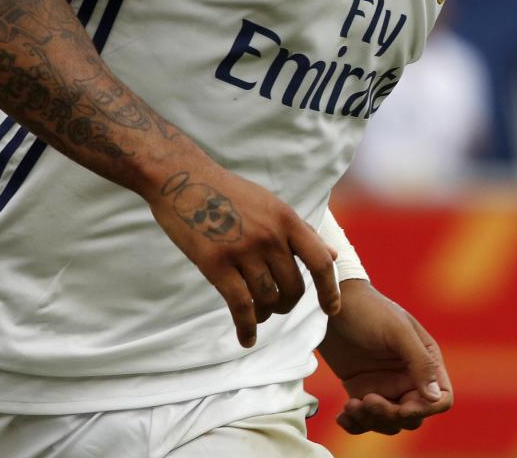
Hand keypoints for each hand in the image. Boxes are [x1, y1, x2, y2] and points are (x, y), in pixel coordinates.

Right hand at [146, 165, 340, 346]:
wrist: (184, 179)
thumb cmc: (230, 193)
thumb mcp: (273, 205)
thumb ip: (302, 233)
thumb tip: (332, 255)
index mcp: (288, 220)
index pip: (321, 262)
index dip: (331, 290)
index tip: (332, 309)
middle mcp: (271, 236)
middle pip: (294, 287)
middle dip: (288, 303)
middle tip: (277, 304)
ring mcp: (243, 250)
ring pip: (268, 298)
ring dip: (267, 313)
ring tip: (260, 313)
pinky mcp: (216, 263)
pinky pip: (240, 306)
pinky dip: (246, 327)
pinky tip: (246, 338)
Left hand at [318, 280, 452, 434]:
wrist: (331, 305)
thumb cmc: (368, 310)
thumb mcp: (397, 332)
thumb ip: (420, 362)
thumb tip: (435, 397)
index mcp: (425, 360)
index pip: (440, 398)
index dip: (425, 409)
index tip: (401, 408)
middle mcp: (409, 376)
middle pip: (413, 415)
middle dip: (391, 415)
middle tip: (367, 400)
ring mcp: (385, 385)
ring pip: (389, 422)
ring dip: (370, 420)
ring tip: (351, 405)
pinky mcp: (362, 390)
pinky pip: (365, 419)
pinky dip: (356, 424)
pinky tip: (343, 415)